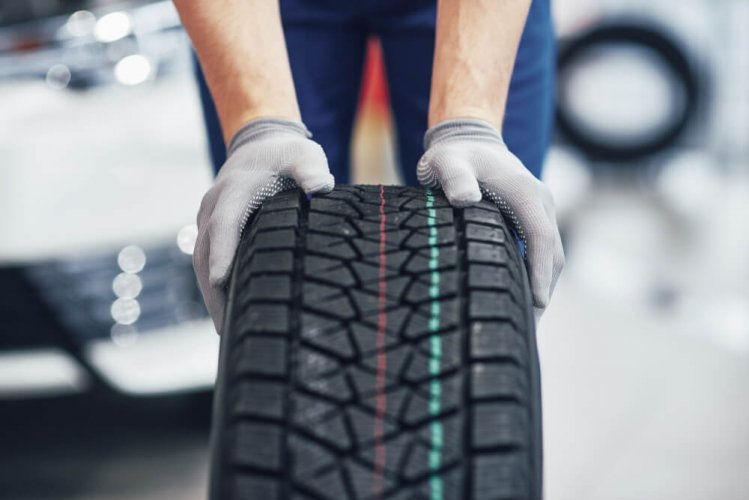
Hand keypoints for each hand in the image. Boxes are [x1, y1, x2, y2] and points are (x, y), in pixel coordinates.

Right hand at [194, 118, 333, 332]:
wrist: (261, 144)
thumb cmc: (287, 154)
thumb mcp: (304, 156)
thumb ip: (311, 170)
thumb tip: (322, 187)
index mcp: (235, 191)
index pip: (224, 224)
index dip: (222, 252)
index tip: (221, 280)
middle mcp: (214, 206)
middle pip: (206, 252)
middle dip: (212, 290)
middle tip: (227, 328)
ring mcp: (209, 219)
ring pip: (202, 260)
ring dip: (210, 294)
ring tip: (227, 331)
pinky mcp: (212, 229)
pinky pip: (207, 259)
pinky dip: (213, 285)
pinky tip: (228, 310)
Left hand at [417, 119, 563, 320]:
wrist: (468, 139)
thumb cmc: (454, 155)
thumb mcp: (447, 162)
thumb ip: (454, 178)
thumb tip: (465, 200)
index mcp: (526, 193)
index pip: (542, 238)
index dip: (540, 272)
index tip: (537, 303)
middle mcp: (539, 202)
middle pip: (552, 254)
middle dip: (544, 290)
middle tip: (528, 328)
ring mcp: (538, 211)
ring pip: (550, 255)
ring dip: (542, 286)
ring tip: (525, 322)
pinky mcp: (531, 218)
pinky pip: (540, 251)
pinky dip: (536, 275)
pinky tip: (520, 298)